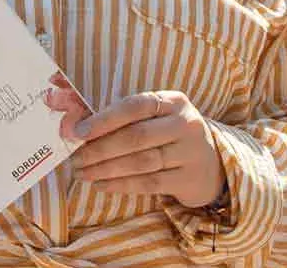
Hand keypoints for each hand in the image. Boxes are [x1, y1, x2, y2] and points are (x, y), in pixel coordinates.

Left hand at [66, 90, 226, 208]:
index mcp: (173, 101)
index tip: (78, 132)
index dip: (104, 119)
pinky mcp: (189, 179)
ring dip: (106, 169)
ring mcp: (190, 152)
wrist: (212, 165)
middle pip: (136, 137)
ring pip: (141, 162)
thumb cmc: (171, 136)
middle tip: (75, 159)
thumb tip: (79, 127)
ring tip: (82, 174)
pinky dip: (121, 185)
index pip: (135, 106)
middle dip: (100, 149)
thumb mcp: (158, 117)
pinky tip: (101, 185)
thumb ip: (125, 118)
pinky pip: (149, 183)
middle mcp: (185, 124)